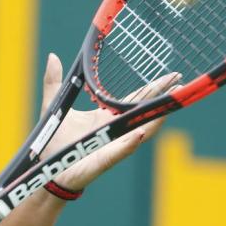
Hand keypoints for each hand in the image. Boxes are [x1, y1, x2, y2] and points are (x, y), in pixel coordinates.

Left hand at [40, 53, 177, 191]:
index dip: (153, 88)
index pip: (135, 100)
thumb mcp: (55, 105)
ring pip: (138, 132)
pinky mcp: (102, 161)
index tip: (172, 75)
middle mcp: (113, 130)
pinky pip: (118, 152)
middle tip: (181, 85)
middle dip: (162, 100)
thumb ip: (54, 82)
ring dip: (153, 121)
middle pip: (143, 112)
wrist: (44, 168)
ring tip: (167, 109)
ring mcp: (111, 146)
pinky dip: (129, 143)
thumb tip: (53, 56)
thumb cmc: (53, 141)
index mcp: (106, 117)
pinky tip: (140, 133)